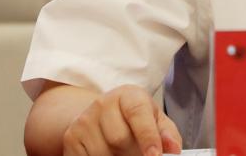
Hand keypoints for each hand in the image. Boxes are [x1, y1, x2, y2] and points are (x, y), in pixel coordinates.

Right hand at [61, 84, 181, 155]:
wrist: (101, 115)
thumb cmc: (134, 119)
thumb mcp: (154, 119)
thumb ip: (167, 133)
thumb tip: (173, 149)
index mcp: (129, 95)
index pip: (138, 113)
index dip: (148, 136)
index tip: (155, 155)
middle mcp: (104, 103)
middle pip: (119, 139)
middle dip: (132, 153)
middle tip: (138, 154)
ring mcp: (85, 120)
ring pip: (103, 153)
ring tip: (123, 153)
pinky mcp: (72, 137)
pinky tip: (108, 154)